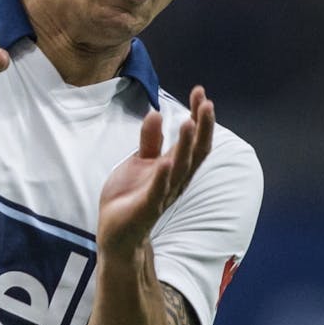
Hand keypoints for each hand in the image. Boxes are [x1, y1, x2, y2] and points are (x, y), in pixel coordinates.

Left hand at [98, 86, 214, 254]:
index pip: (193, 139)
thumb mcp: (139, 162)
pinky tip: (166, 161)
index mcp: (173, 166)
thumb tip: (157, 113)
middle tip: (207, 102)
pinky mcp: (147, 207)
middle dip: (202, 127)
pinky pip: (157, 191)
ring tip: (189, 122)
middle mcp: (174, 179)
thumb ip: (150, 140)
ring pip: (180, 168)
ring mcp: (162, 194)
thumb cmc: (130, 196)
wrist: (117, 232)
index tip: (200, 92)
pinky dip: (162, 176)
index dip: (199, 116)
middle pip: (195, 151)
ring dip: (185, 145)